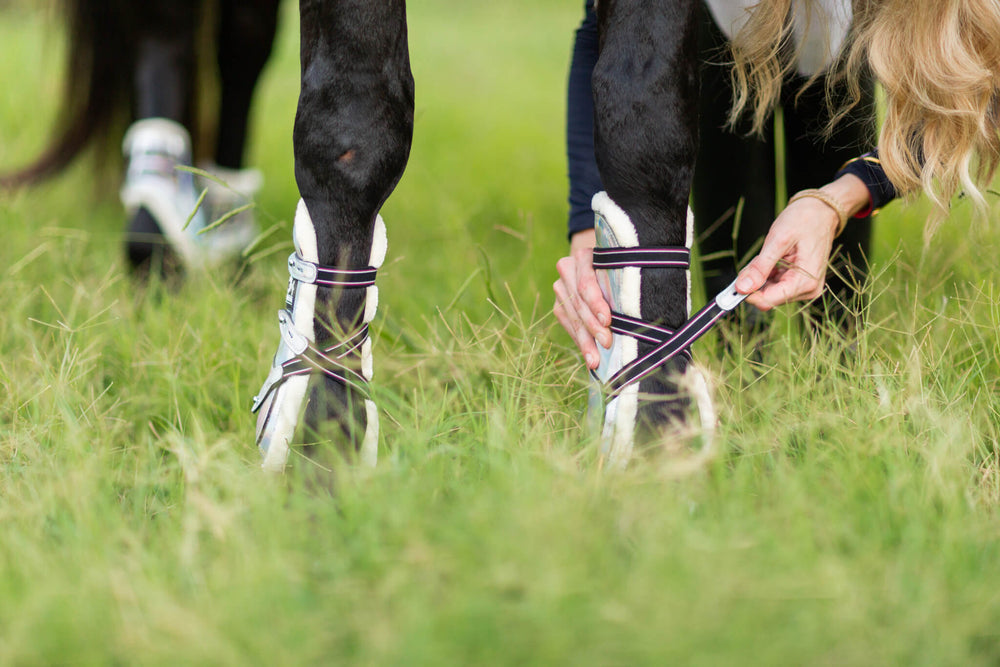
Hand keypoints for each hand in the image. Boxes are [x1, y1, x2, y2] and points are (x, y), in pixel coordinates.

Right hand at [553, 229, 612, 368]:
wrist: (597, 264)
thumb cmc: (618, 269)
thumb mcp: (621, 269)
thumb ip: (622, 284)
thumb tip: (640, 314)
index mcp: (584, 256)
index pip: (586, 283)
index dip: (596, 303)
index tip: (608, 321)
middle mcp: (567, 269)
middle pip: (579, 302)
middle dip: (593, 326)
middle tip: (607, 344)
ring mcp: (560, 287)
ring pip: (572, 316)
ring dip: (585, 340)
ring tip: (595, 359)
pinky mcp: (559, 304)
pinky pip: (568, 325)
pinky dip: (580, 341)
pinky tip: (589, 356)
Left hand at [735, 176, 870, 309]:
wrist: (822, 211)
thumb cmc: (804, 220)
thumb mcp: (778, 240)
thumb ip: (760, 267)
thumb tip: (741, 288)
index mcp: (805, 282)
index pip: (768, 301)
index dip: (748, 294)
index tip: (735, 282)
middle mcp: (808, 290)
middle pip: (767, 297)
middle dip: (755, 281)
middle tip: (757, 258)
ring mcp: (805, 287)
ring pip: (768, 291)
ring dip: (761, 276)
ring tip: (768, 255)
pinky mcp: (799, 283)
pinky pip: (775, 285)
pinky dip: (767, 273)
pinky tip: (772, 258)